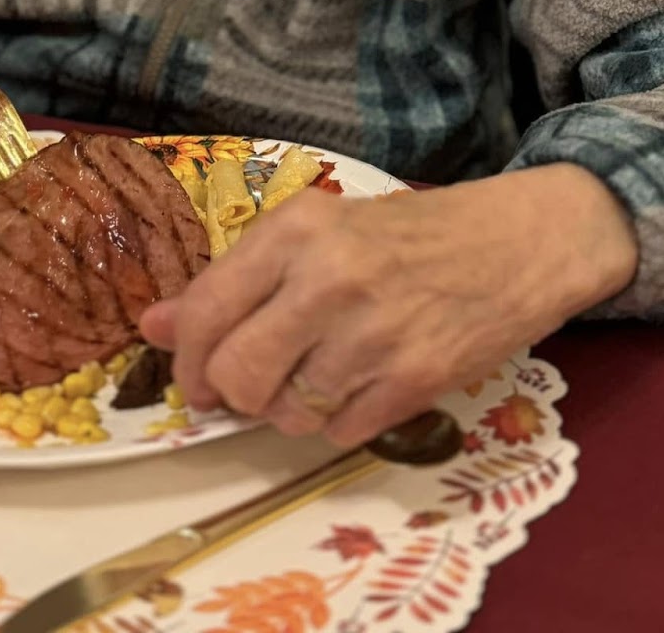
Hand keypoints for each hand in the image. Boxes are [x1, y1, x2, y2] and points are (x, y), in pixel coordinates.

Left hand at [142, 164, 637, 447]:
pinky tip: (356, 384)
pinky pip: (339, 432)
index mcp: (297, 230)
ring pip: (285, 412)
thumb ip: (234, 279)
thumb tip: (151, 325)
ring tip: (315, 374)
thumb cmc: (405, 233)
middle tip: (246, 387)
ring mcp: (373, 334)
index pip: (206, 311)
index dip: (185, 357)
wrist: (512, 243)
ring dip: (288, 408)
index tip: (194, 374)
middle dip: (231, 393)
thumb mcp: (317, 232)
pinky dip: (335, 422)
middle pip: (237, 374)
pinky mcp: (414, 381)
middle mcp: (328, 279)